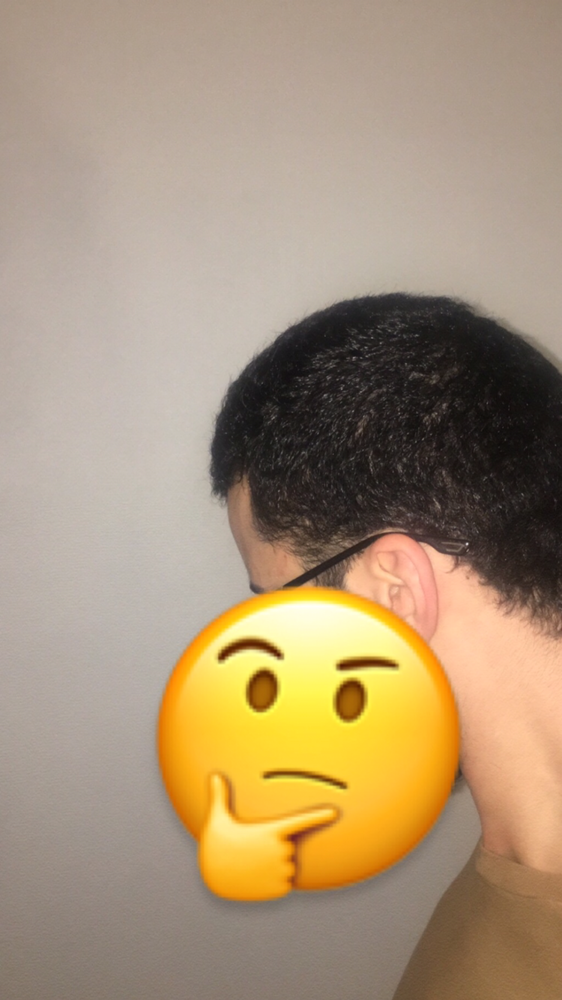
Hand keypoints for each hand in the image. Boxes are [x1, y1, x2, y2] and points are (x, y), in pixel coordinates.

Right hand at [199, 773, 337, 900]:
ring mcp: (281, 870)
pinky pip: (285, 883)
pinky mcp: (280, 889)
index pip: (300, 821)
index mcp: (270, 831)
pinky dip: (274, 882)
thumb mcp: (217, 819)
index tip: (335, 812)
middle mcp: (280, 850)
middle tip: (252, 851)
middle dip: (275, 848)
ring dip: (274, 866)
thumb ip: (220, 797)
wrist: (213, 876)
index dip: (319, 816)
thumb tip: (214, 775)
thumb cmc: (215, 845)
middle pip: (288, 847)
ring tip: (253, 866)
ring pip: (288, 866)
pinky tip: (255, 880)